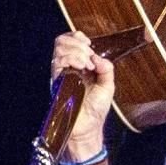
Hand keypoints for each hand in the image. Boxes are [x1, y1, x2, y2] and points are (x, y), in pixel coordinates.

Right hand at [51, 31, 115, 159]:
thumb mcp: (108, 85)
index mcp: (80, 65)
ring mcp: (61, 75)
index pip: (71, 42)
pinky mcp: (57, 83)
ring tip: (87, 64)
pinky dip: (71, 60)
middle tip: (89, 55)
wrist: (88, 127)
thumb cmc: (97, 108)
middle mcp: (68, 68)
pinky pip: (57, 65)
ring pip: (59, 51)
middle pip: (61, 42)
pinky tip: (82, 67)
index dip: (77, 37)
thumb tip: (97, 57)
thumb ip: (106, 69)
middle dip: (77, 43)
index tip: (89, 44)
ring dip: (76, 52)